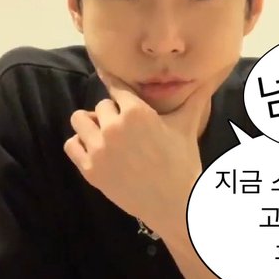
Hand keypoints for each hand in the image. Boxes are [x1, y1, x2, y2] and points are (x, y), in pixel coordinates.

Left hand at [64, 64, 232, 237]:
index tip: (105, 75)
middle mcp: (113, 126)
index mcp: (136, 111)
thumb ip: (194, 98)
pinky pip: (71, 145)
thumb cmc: (183, 161)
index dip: (115, 85)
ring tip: (105, 135)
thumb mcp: (187, 125)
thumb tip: (208, 79)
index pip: (116, 88)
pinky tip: (96, 149)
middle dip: (112, 113)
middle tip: (125, 126)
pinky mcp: (90, 170)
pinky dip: (81, 144)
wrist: (176, 203)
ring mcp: (99, 149)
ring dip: (91, 125)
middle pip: (100, 106)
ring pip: (79, 120)